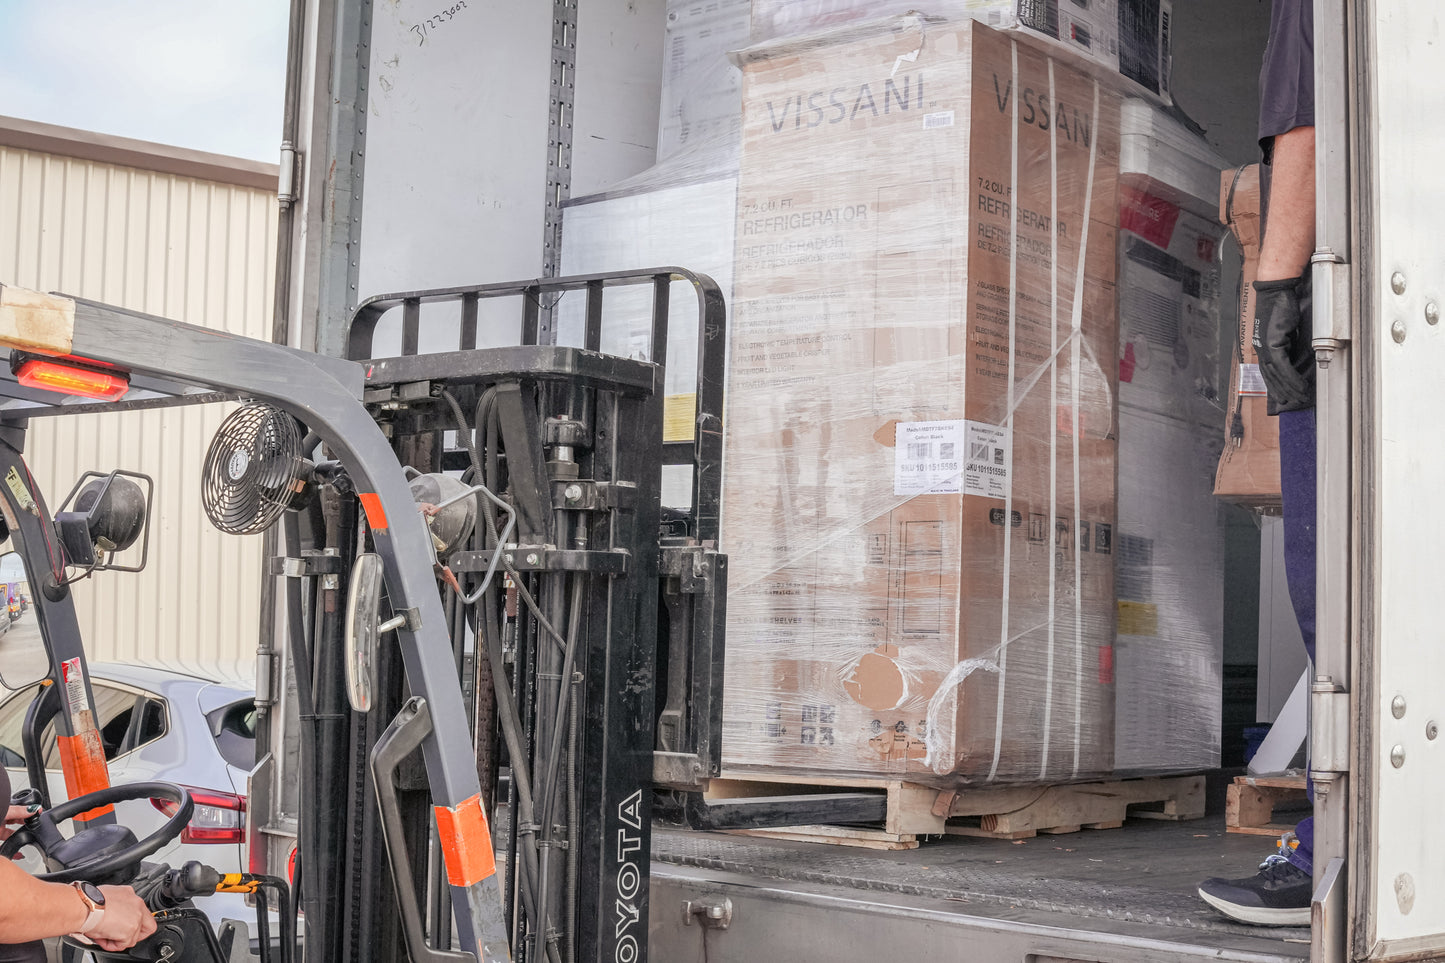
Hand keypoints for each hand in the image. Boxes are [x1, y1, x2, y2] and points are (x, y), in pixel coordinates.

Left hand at [1, 804, 38, 854]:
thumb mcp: (5, 812)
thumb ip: (19, 811)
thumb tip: (34, 809)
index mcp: (4, 812)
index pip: (20, 812)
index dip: (30, 813)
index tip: (40, 814)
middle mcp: (1, 822)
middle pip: (16, 824)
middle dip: (26, 827)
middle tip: (35, 829)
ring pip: (11, 837)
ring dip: (19, 839)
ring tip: (28, 841)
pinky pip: (5, 848)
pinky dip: (13, 853)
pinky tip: (18, 855)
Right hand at [84, 886, 156, 951]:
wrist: (84, 907)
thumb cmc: (88, 901)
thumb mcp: (107, 895)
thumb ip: (117, 903)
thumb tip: (113, 910)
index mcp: (130, 894)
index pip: (141, 910)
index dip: (133, 921)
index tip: (124, 925)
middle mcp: (137, 905)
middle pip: (147, 925)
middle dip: (134, 934)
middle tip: (121, 936)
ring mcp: (135, 918)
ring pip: (133, 937)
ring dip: (118, 939)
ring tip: (104, 935)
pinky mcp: (130, 930)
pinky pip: (123, 944)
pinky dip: (112, 945)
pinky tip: (102, 938)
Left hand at [1252, 273, 1315, 411]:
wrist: (1278, 289)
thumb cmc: (1282, 304)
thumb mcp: (1286, 328)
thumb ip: (1288, 342)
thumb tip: (1296, 355)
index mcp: (1262, 344)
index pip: (1267, 370)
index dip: (1275, 385)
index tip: (1282, 395)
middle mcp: (1261, 347)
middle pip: (1270, 376)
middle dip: (1281, 391)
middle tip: (1291, 402)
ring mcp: (1265, 345)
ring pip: (1276, 374)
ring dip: (1289, 388)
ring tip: (1299, 397)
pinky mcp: (1273, 342)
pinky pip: (1282, 365)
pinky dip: (1291, 377)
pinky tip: (1299, 385)